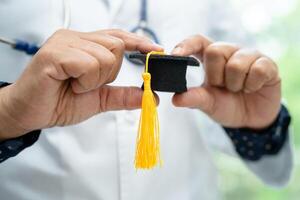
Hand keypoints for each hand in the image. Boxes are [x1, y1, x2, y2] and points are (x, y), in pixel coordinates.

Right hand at [0, 29, 162, 139]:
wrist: (31, 113)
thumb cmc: (59, 102)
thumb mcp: (98, 99)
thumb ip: (122, 95)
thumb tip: (148, 96)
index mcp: (85, 45)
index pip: (117, 36)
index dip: (138, 42)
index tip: (156, 50)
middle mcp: (75, 38)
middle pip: (116, 45)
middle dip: (109, 72)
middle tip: (88, 84)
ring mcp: (64, 42)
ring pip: (105, 55)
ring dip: (95, 79)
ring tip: (76, 85)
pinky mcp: (54, 54)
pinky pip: (88, 63)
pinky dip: (84, 80)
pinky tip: (70, 84)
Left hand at [171, 35, 280, 128]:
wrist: (251, 120)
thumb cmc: (226, 106)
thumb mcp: (208, 104)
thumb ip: (194, 99)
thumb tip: (176, 99)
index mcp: (211, 58)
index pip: (197, 41)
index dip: (186, 45)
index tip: (175, 55)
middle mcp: (229, 51)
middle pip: (215, 51)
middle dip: (216, 76)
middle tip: (222, 87)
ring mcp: (249, 56)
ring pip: (237, 63)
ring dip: (235, 84)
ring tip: (238, 89)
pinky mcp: (267, 64)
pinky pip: (258, 70)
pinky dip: (252, 85)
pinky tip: (252, 88)